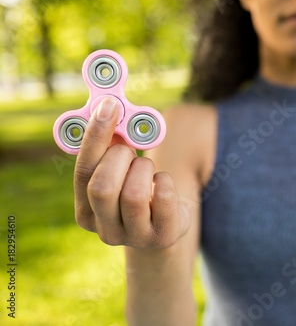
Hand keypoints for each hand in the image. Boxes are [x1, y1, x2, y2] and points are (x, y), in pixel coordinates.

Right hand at [73, 97, 189, 248]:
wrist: (165, 224)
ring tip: (146, 168)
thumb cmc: (137, 189)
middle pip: (102, 188)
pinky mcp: (163, 236)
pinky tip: (161, 183)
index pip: (82, 174)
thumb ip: (108, 146)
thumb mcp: (118, 171)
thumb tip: (108, 110)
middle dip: (119, 158)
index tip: (109, 106)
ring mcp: (135, 238)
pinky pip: (163, 197)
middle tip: (129, 150)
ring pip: (133, 194)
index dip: (95, 137)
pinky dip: (164, 180)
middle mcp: (106, 231)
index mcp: (85, 213)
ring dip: (143, 168)